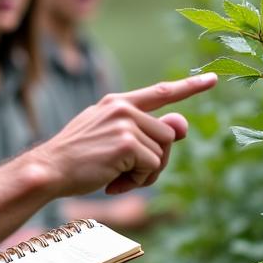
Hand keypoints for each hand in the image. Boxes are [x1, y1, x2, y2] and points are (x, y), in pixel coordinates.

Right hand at [36, 73, 216, 196]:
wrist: (50, 169)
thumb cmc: (77, 158)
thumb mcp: (110, 137)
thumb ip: (145, 131)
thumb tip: (182, 125)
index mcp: (116, 103)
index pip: (160, 92)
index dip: (189, 86)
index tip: (212, 79)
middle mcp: (122, 108)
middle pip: (168, 136)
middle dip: (154, 161)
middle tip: (126, 175)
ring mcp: (125, 123)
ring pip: (162, 153)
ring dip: (145, 173)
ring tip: (116, 178)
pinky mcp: (127, 143)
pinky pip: (151, 167)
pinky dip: (137, 182)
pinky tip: (113, 183)